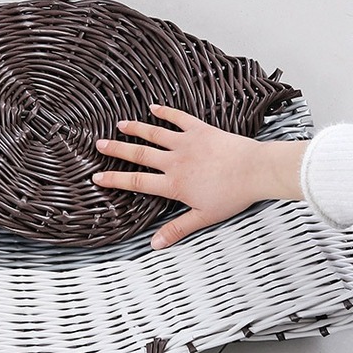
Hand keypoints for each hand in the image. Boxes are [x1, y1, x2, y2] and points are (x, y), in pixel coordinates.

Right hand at [93, 104, 307, 248]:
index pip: (137, 182)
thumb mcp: (203, 217)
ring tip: (119, 125)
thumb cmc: (232, 195)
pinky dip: (165, 112)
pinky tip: (154, 107)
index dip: (115, 180)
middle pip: (139, 155)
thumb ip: (177, 229)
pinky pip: (179, 118)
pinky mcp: (200, 130)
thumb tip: (155, 244)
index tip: (97, 177)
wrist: (255, 170)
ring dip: (135, 129)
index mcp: (174, 184)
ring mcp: (186, 143)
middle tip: (99, 144)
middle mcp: (175, 162)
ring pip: (154, 134)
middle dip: (117, 150)